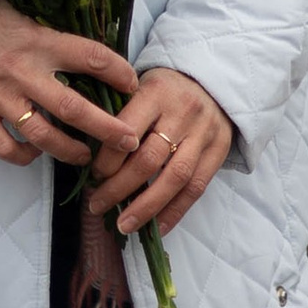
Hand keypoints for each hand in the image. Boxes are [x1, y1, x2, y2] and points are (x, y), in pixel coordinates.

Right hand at [0, 0, 136, 169]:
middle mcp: (23, 71)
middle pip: (76, 109)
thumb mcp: (22, 15)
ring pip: (44, 136)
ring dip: (71, 151)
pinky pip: (6, 148)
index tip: (133, 84)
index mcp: (38, 41)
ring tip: (87, 157)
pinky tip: (36, 153)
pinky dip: (25, 156)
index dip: (120, 72)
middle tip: (130, 142)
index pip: (92, 56)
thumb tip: (89, 54)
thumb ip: (51, 36)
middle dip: (109, 130)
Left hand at [85, 66, 233, 242]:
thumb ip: (120, 114)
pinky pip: (197, 187)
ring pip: (174, 177)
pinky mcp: (220, 150)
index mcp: (156, 92)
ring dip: (146, 206)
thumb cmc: (165, 87)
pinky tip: (157, 227)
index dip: (108, 159)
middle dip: (119, 188)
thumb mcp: (140, 85)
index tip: (93, 176)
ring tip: (124, 225)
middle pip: (148, 159)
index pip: (127, 131)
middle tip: (97, 204)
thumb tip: (87, 154)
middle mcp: (183, 112)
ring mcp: (204, 133)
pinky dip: (176, 211)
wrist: (212, 80)